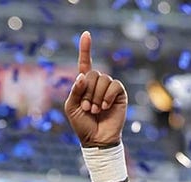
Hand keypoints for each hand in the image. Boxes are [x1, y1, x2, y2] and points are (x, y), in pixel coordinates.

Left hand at [63, 32, 127, 146]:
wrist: (96, 139)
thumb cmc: (82, 124)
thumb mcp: (71, 107)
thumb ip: (75, 90)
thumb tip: (82, 75)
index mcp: (84, 84)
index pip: (85, 63)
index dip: (85, 48)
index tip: (86, 34)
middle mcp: (97, 83)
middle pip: (92, 73)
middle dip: (86, 92)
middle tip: (86, 108)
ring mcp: (109, 87)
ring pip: (102, 79)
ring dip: (95, 97)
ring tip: (95, 111)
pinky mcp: (119, 93)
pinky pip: (113, 85)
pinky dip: (106, 96)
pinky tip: (104, 107)